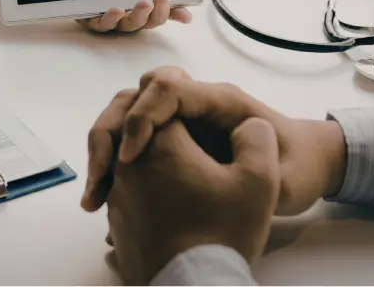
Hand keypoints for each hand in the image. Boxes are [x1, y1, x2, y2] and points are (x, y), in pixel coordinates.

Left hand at [76, 0, 191, 32]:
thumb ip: (163, 5)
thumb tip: (187, 15)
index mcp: (141, 16)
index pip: (158, 17)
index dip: (169, 14)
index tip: (178, 8)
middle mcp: (128, 22)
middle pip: (144, 23)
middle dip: (155, 13)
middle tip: (160, 0)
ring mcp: (112, 23)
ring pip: (126, 24)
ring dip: (137, 15)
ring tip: (144, 3)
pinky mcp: (93, 21)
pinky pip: (103, 23)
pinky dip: (110, 17)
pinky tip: (116, 9)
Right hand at [81, 66, 346, 216]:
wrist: (306, 162)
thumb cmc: (299, 165)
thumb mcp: (287, 177)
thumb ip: (258, 167)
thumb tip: (219, 160)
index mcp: (219, 101)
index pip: (168, 88)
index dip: (142, 118)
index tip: (130, 159)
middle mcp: (195, 101)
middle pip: (135, 96)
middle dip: (110, 133)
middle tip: (99, 180)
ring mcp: (182, 116)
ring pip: (125, 114)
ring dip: (105, 148)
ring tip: (95, 194)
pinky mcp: (173, 134)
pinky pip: (132, 136)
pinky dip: (113, 161)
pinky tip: (106, 195)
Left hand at [106, 118, 279, 282]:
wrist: (190, 286)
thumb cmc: (222, 233)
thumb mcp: (259, 183)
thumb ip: (257, 140)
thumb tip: (250, 123)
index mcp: (161, 143)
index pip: (166, 106)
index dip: (188, 110)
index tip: (203, 122)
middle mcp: (129, 163)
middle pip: (142, 130)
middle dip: (164, 135)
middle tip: (193, 151)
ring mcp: (117, 194)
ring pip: (129, 162)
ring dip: (151, 165)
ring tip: (182, 184)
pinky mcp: (115, 221)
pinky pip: (124, 194)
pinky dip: (142, 194)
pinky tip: (166, 209)